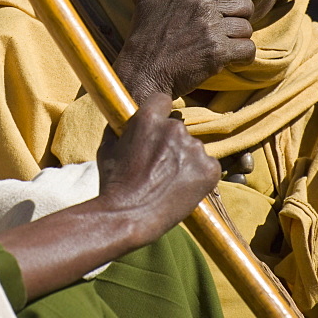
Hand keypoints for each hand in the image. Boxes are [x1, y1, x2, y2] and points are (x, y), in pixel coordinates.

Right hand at [96, 92, 220, 244]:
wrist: (128, 216)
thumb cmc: (113, 184)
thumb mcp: (108, 148)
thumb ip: (120, 128)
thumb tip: (122, 120)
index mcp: (149, 118)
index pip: (162, 100)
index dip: (158, 114)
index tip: (156, 128)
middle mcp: (175, 128)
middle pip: (177, 127)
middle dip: (170, 142)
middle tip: (158, 165)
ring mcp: (195, 149)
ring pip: (192, 148)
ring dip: (184, 160)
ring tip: (167, 182)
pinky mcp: (210, 169)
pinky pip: (208, 166)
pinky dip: (199, 176)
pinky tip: (181, 189)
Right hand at [114, 0, 275, 101]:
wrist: (142, 73)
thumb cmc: (144, 37)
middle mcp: (202, 6)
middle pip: (244, 6)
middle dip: (238, 20)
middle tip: (219, 32)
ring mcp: (211, 29)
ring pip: (247, 29)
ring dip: (238, 40)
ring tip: (217, 47)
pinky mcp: (217, 53)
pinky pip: (248, 49)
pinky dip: (243, 57)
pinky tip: (227, 60)